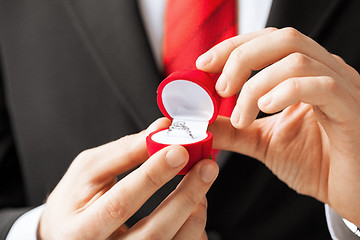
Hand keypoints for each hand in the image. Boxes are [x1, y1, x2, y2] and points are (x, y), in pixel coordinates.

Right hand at [38, 118, 217, 238]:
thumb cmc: (76, 200)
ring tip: (201, 183)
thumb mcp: (88, 171)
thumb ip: (125, 150)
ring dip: (194, 213)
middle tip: (206, 167)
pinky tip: (195, 207)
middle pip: (153, 233)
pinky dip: (194, 230)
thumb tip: (161, 128)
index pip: (120, 204)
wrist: (69, 233)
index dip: (152, 176)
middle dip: (185, 196)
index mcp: (80, 229)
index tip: (179, 150)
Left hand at [197, 27, 359, 224]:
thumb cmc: (315, 163)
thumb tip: (202, 122)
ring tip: (242, 116)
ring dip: (257, 86)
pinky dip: (285, 92)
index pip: (267, 41)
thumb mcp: (263, 142)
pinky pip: (321, 86)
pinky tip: (266, 110)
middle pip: (282, 39)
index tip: (203, 65)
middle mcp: (324, 72)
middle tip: (221, 89)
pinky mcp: (351, 109)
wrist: (350, 192)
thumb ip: (234, 130)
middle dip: (242, 58)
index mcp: (304, 74)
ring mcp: (341, 87)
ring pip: (296, 60)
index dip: (233, 47)